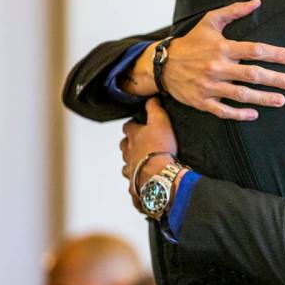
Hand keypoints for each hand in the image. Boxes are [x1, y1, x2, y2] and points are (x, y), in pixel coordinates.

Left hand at [120, 98, 177, 212]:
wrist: (160, 175)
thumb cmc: (160, 149)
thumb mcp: (161, 121)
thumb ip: (154, 108)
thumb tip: (151, 98)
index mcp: (133, 137)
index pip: (128, 127)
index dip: (132, 125)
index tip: (137, 124)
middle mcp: (128, 153)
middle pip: (124, 147)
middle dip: (129, 145)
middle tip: (139, 144)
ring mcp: (130, 170)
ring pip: (127, 165)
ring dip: (132, 163)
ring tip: (142, 162)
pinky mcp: (135, 185)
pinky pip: (133, 184)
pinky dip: (137, 182)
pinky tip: (144, 182)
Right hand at [150, 0, 284, 119]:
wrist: (162, 64)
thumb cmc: (191, 42)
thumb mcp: (210, 21)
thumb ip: (234, 11)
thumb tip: (257, 2)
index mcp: (222, 48)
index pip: (254, 50)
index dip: (276, 54)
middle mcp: (217, 67)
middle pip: (252, 74)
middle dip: (275, 80)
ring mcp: (209, 86)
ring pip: (241, 94)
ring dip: (263, 98)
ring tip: (281, 100)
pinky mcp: (202, 101)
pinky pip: (223, 111)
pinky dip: (239, 114)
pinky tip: (254, 114)